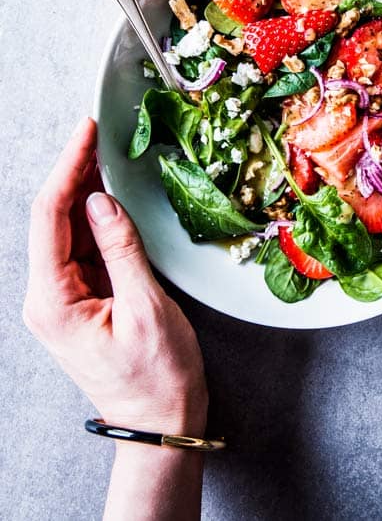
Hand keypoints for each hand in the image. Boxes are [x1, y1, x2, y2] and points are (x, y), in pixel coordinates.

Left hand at [23, 117, 207, 433]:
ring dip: (85, 191)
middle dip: (74, 171)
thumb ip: (121, 249)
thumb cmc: (156, 378)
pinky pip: (83, 246)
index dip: (67, 168)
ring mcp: (63, 298)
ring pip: (68, 229)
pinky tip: (110, 194)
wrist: (159, 424)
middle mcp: (48, 297)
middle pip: (53, 218)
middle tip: (97, 132)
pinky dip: (96, 216)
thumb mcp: (146, 308)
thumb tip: (102, 200)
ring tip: (105, 153)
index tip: (85, 132)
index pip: (49, 217)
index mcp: (53, 301)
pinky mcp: (82, 299)